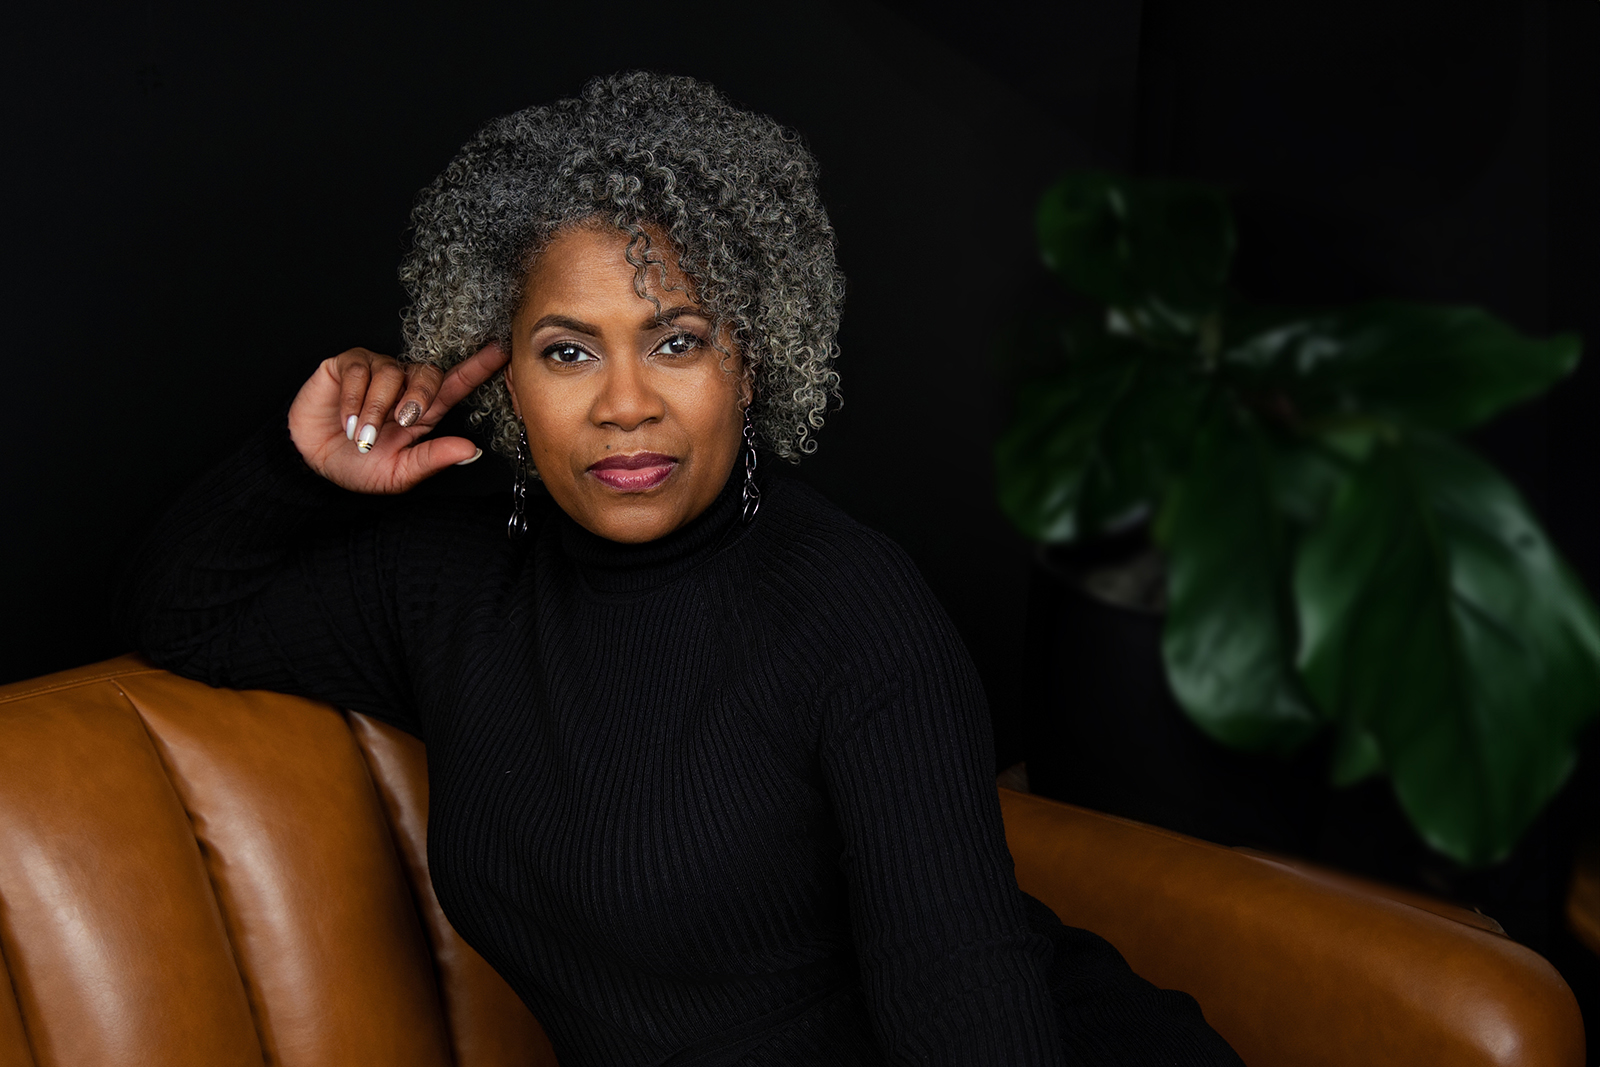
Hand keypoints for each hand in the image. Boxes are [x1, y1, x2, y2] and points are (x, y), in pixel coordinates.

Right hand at [288, 344, 510, 493]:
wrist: (314, 462)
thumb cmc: (359, 467)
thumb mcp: (399, 472)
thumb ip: (432, 459)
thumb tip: (471, 450)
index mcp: (424, 409)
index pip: (456, 383)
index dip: (478, 366)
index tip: (501, 350)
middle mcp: (404, 385)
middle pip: (428, 372)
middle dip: (419, 396)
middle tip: (402, 421)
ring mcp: (376, 371)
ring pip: (391, 372)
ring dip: (376, 408)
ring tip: (360, 435)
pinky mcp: (347, 365)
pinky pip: (359, 370)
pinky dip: (353, 400)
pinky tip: (346, 421)